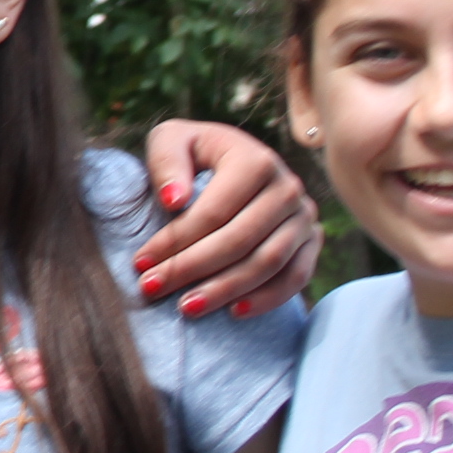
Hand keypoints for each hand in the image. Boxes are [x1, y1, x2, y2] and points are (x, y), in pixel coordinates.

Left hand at [133, 121, 318, 318]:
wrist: (230, 158)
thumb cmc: (194, 152)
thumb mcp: (172, 140)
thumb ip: (167, 162)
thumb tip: (174, 200)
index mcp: (255, 160)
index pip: (214, 212)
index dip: (175, 241)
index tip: (140, 263)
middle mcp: (287, 187)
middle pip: (239, 240)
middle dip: (192, 268)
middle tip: (153, 288)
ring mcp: (304, 215)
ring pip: (268, 263)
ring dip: (225, 290)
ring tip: (187, 306)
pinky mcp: (312, 239)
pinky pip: (296, 276)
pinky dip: (267, 298)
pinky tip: (234, 311)